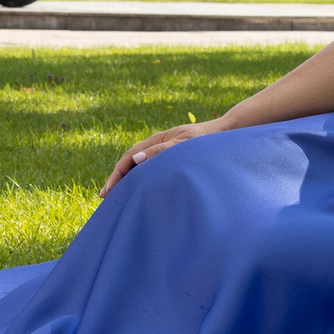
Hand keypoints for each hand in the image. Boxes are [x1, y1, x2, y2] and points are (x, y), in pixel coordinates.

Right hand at [99, 119, 227, 196]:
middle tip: (106, 198)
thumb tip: (136, 160)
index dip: (116, 175)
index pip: (129, 157)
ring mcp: (164, 152)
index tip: (108, 192)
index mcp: (157, 140)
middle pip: (131, 163)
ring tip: (119, 198)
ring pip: (140, 167)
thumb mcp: (184, 144)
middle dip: (118, 180)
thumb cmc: (206, 140)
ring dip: (128, 181)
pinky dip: (141, 181)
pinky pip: (151, 171)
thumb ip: (161, 151)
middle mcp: (157, 145)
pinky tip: (141, 192)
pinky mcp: (171, 160)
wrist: (226, 134)